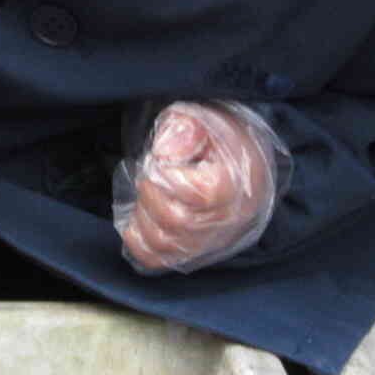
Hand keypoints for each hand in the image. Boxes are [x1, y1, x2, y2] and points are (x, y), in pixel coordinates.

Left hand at [113, 101, 284, 274]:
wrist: (236, 156)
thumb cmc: (216, 135)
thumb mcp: (203, 114)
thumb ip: (185, 126)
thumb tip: (165, 152)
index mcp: (236, 183)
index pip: (194, 192)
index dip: (165, 173)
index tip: (162, 157)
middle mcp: (229, 219)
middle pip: (176, 221)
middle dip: (150, 193)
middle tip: (151, 173)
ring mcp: (212, 240)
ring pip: (165, 245)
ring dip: (142, 215)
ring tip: (148, 192)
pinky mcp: (195, 251)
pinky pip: (159, 260)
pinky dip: (139, 242)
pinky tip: (138, 218)